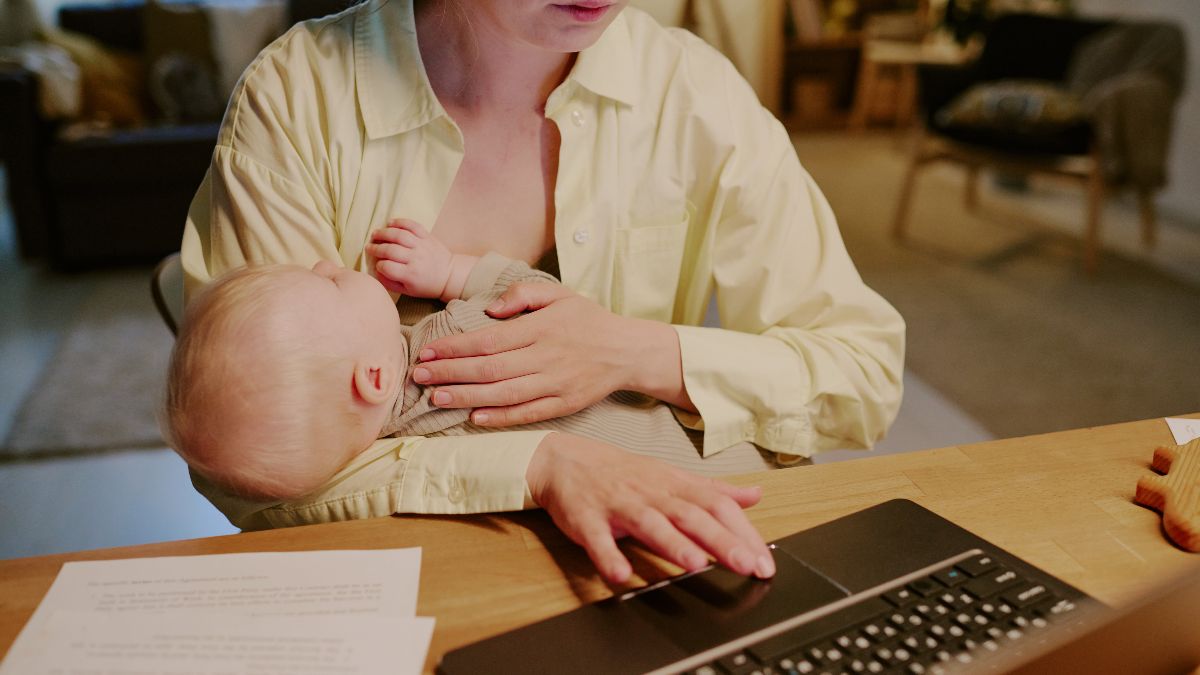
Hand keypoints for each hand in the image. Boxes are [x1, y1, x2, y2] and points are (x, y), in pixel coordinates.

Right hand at [367, 219, 454, 298]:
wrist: (449, 275)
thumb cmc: (426, 285)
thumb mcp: (408, 291)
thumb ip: (390, 283)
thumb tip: (376, 271)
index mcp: (410, 274)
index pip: (387, 267)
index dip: (378, 265)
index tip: (377, 264)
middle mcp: (415, 258)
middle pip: (390, 250)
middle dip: (376, 248)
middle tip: (369, 247)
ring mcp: (421, 245)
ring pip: (399, 235)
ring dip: (384, 233)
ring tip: (375, 234)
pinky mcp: (427, 236)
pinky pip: (412, 225)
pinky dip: (400, 222)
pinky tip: (390, 223)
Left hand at [413, 282, 687, 425]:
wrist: (628, 350)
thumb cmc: (588, 319)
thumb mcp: (559, 294)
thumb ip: (523, 295)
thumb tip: (489, 310)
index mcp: (540, 328)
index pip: (488, 340)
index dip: (455, 347)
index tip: (429, 351)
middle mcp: (545, 357)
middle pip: (489, 369)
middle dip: (450, 373)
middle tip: (420, 376)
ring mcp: (554, 384)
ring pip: (503, 394)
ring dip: (466, 397)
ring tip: (436, 398)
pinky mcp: (563, 405)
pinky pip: (526, 414)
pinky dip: (499, 418)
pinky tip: (473, 418)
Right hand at [527, 432, 774, 582]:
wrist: (566, 460)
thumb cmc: (623, 474)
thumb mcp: (672, 477)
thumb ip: (714, 490)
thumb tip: (754, 495)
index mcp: (674, 485)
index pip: (716, 506)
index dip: (742, 532)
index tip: (764, 561)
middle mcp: (651, 494)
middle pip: (690, 515)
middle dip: (720, 540)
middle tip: (746, 565)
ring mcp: (619, 506)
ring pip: (649, 523)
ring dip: (672, 543)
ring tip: (695, 564)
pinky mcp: (587, 520)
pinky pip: (597, 539)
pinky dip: (607, 555)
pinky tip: (619, 573)